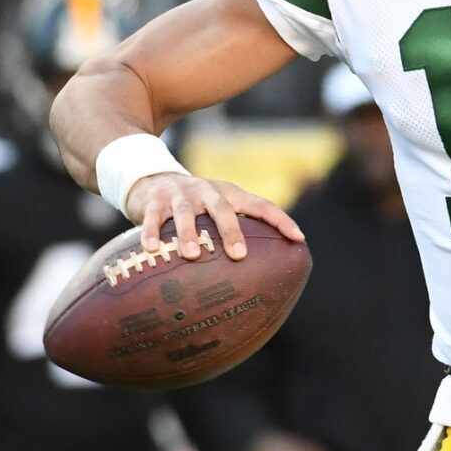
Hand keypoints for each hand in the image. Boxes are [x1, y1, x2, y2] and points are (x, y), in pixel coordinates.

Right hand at [125, 173, 303, 260]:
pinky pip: (152, 218)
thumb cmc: (195, 204)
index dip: (280, 220)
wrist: (152, 179)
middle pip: (222, 209)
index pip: (261, 205)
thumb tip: (263, 272)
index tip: (298, 238)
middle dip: (231, 231)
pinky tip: (152, 250)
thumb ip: (237, 229)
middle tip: (239, 255)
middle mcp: (207, 191)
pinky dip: (151, 233)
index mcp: (229, 194)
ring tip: (192, 255)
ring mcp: (180, 195)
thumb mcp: (218, 207)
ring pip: (185, 213)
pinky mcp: (154, 201)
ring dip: (189, 233)